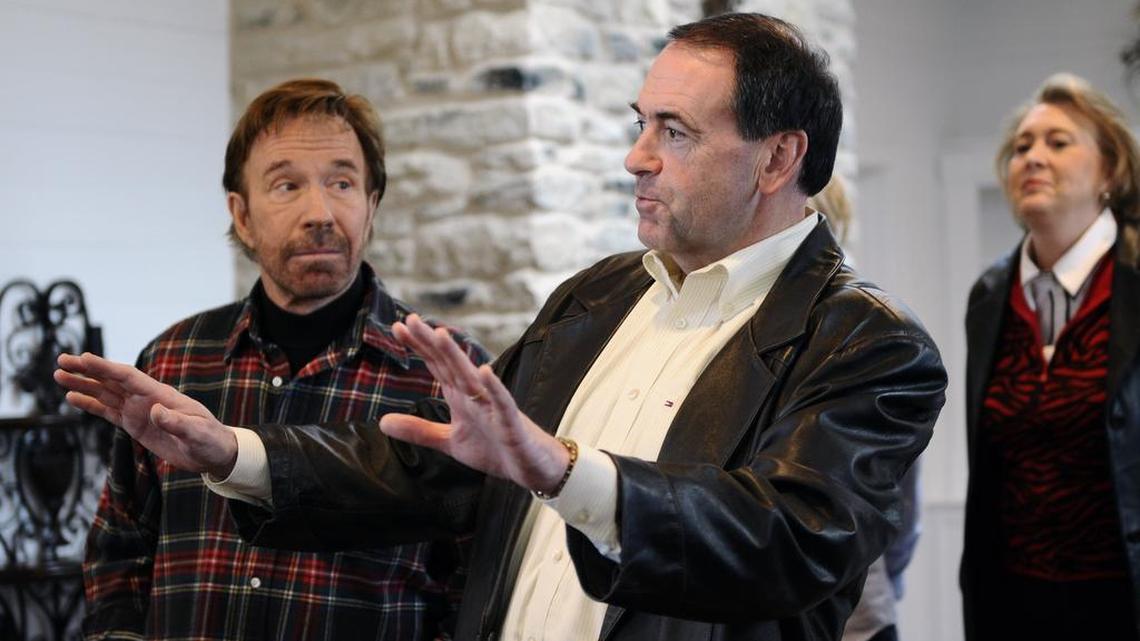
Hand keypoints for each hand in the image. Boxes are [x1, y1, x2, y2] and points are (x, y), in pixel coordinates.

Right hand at [54, 352, 237, 476]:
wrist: (214, 453)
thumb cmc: (210, 440)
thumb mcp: (197, 433)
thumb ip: (176, 423)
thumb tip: (156, 411)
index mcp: (161, 395)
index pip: (129, 377)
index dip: (106, 367)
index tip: (84, 358)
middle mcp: (147, 399)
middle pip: (112, 380)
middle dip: (87, 370)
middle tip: (61, 360)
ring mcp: (139, 410)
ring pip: (105, 393)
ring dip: (83, 384)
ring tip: (59, 375)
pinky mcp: (135, 425)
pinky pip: (108, 411)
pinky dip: (90, 404)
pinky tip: (73, 397)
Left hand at [380, 315, 569, 493]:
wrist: (532, 468)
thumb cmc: (495, 448)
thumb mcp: (449, 441)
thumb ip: (419, 431)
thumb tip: (381, 422)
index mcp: (460, 396)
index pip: (436, 365)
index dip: (419, 347)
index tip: (397, 327)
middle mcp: (475, 395)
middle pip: (450, 364)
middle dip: (430, 343)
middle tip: (409, 320)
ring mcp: (493, 406)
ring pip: (472, 377)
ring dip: (457, 356)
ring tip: (440, 335)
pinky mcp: (511, 422)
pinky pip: (502, 402)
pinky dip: (493, 387)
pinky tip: (484, 370)